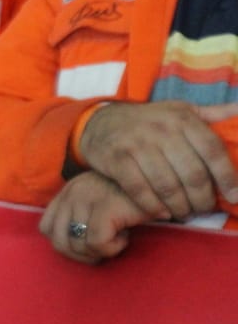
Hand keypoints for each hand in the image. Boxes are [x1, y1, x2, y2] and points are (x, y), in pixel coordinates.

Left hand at [38, 171, 151, 264]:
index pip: (45, 228)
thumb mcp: (98, 204)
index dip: (66, 246)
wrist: (158, 184)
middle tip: (105, 248)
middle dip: (82, 255)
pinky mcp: (105, 207)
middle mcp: (71, 193)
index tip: (90, 246)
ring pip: (78, 246)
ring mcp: (86, 198)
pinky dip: (112, 248)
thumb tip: (73, 250)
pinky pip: (97, 243)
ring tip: (118, 237)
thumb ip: (80, 218)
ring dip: (100, 251)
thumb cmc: (131, 199)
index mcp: (67, 193)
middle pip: (59, 242)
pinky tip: (125, 236)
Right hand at [79, 101, 237, 220]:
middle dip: (202, 199)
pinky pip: (140, 191)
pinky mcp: (116, 160)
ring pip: (168, 187)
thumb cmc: (149, 121)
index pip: (212, 150)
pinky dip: (154, 207)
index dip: (227, 177)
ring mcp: (136, 145)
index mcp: (182, 118)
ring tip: (184, 212)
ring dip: (180, 207)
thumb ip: (212, 114)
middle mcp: (161, 130)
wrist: (99, 122)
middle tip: (202, 209)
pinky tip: (162, 212)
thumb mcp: (179, 110)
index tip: (234, 196)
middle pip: (193, 174)